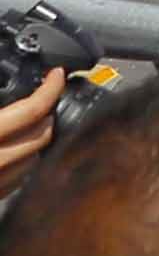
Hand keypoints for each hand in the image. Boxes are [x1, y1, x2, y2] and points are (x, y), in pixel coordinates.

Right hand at [0, 66, 64, 203]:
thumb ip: (0, 107)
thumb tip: (13, 97)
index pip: (32, 110)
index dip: (50, 88)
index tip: (56, 75)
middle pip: (43, 134)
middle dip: (48, 114)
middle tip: (45, 98)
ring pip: (36, 159)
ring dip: (41, 139)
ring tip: (34, 122)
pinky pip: (20, 179)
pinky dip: (26, 162)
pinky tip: (19, 150)